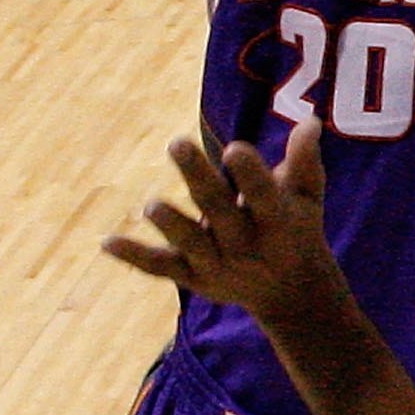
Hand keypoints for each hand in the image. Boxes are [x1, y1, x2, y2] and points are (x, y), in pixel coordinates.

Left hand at [103, 124, 341, 324]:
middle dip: (198, 179)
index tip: (235, 148)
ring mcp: (218, 265)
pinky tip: (106, 242)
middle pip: (219, 211)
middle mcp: (246, 245)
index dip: (250, 175)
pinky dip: (134, 256)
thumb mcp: (307, 198)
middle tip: (176, 143)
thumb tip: (309, 121)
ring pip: (191, 244)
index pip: (263, 196)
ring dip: (171, 225)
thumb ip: (304, 162)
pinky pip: (161, 268)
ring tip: (151, 205)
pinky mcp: (194, 278)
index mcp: (276, 221)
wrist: (291, 293)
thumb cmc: (296, 229)